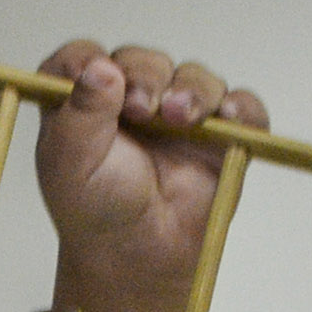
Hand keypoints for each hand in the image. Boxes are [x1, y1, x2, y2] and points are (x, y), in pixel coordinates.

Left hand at [33, 40, 267, 301]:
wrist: (135, 252)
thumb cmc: (94, 206)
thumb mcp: (70, 162)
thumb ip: (80, 112)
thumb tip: (100, 66)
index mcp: (84, 101)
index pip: (82, 59)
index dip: (86, 58)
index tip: (94, 70)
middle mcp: (132, 98)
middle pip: (143, 61)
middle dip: (145, 76)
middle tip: (143, 108)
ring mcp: (179, 115)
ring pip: (193, 78)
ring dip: (192, 90)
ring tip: (182, 115)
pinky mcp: (221, 134)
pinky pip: (241, 108)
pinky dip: (241, 106)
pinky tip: (229, 115)